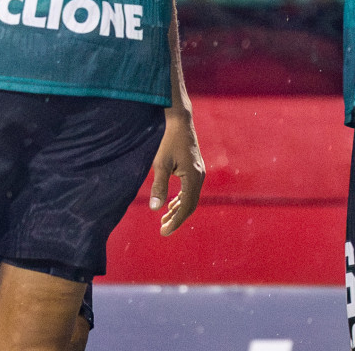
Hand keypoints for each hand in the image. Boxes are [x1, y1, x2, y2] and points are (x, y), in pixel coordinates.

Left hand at [149, 108, 204, 235]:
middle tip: (163, 230)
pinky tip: (171, 204)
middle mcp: (199, 177)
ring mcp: (199, 173)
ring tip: (164, 220)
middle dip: (177, 218)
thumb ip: (159, 186)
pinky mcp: (195, 169)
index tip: (164, 232)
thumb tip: (155, 208)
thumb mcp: (161, 163)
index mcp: (193, 178)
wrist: (180, 122)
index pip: (186, 207)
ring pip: (190, 198)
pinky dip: (181, 199)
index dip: (176, 221)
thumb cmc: (168, 141)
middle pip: (190, 205)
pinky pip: (189, 190)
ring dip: (178, 209)